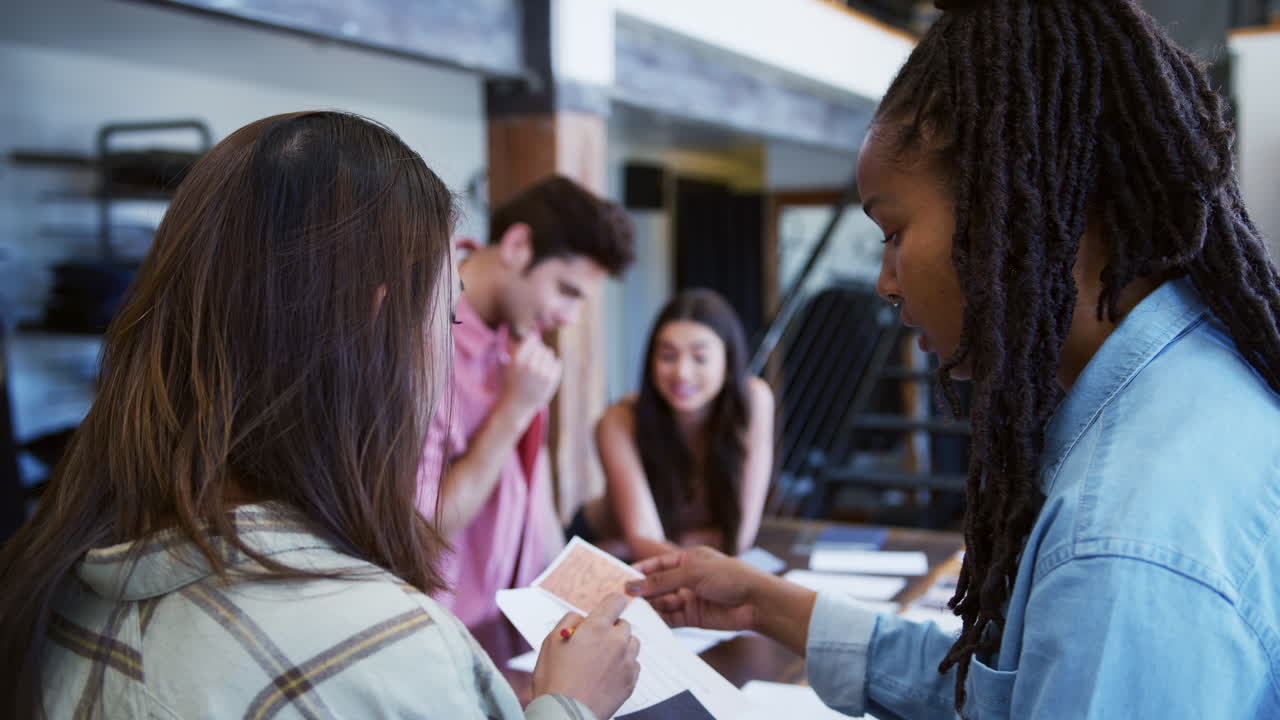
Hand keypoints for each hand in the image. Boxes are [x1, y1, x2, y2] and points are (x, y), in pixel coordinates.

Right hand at [501, 335, 561, 421]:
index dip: (531, 342)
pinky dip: (553, 366)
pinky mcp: (551, 379)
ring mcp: (541, 373)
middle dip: (539, 352)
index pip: (531, 339)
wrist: (516, 405)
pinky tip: (544, 374)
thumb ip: (517, 347)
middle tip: (534, 362)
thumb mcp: (509, 364)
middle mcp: (529, 365)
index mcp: (517, 359)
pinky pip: (557, 363)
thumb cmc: (512, 382)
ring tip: (538, 368)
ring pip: (550, 353)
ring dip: (545, 358)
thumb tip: (531, 332)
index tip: (530, 348)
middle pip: (542, 347)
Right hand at [532, 594, 640, 719]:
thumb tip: (583, 618)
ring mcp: (627, 662)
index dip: (612, 603)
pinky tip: (607, 675)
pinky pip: (634, 665)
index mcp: (597, 628)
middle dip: (611, 630)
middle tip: (594, 644)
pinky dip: (624, 666)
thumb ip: (570, 621)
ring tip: (602, 661)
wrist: (565, 714)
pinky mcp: (631, 681)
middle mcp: (617, 642)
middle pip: (624, 624)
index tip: (609, 609)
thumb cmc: (554, 679)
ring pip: (632, 644)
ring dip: (621, 647)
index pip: (616, 601)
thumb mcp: (551, 641)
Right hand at [625, 546, 766, 631]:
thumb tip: (632, 586)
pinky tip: (646, 623)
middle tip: (620, 600)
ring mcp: (689, 598)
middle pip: (657, 585)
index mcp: (688, 559)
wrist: (756, 602)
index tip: (621, 579)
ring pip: (662, 602)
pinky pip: (671, 618)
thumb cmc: (730, 577)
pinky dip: (659, 620)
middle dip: (641, 592)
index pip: (658, 564)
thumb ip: (661, 581)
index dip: (640, 571)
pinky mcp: (693, 616)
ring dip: (648, 607)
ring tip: (630, 612)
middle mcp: (687, 578)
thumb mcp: (692, 573)